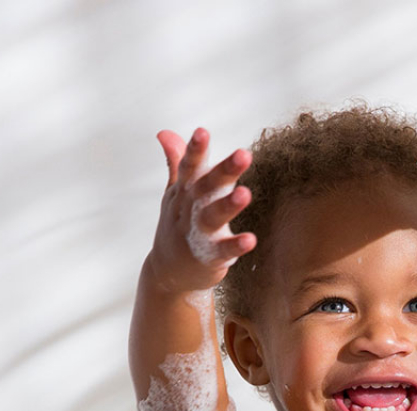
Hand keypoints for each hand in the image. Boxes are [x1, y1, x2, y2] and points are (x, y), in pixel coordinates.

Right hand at [149, 127, 256, 292]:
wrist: (168, 273)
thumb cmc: (178, 227)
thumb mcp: (175, 194)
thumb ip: (176, 163)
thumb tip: (165, 133)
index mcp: (184, 192)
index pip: (188, 167)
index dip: (195, 150)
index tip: (202, 131)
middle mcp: (189, 210)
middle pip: (205, 187)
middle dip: (224, 171)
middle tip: (244, 154)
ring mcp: (197, 234)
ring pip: (212, 217)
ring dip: (228, 205)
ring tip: (246, 193)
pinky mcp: (209, 257)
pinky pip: (223, 250)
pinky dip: (235, 245)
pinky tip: (250, 239)